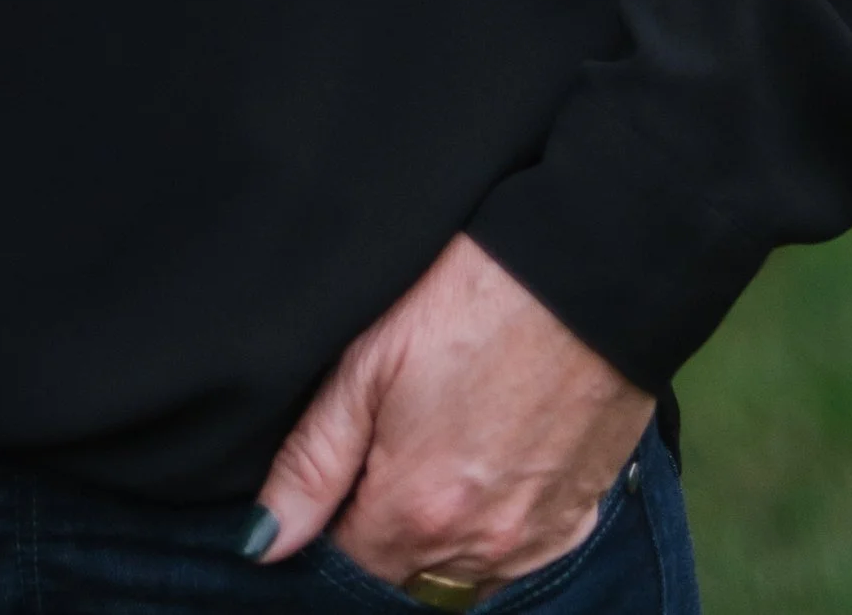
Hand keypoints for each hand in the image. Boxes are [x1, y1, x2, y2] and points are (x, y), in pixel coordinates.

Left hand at [245, 234, 649, 589]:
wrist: (589, 272)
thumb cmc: (471, 297)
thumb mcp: (368, 359)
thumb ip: (313, 460)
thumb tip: (262, 541)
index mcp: (415, 511)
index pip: (347, 569)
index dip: (328, 531)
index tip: (333, 482)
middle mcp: (478, 546)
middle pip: (406, 580)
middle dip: (381, 540)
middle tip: (380, 461)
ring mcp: (534, 540)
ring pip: (462, 578)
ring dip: (435, 543)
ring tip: (432, 460)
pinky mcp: (578, 518)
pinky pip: (519, 561)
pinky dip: (492, 537)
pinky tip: (484, 475)